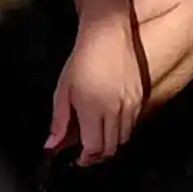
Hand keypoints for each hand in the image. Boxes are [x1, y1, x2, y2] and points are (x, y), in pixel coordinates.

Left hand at [47, 9, 148, 163]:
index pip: (94, 148)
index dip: (85, 158)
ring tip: (99, 137)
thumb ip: (59, 122)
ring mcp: (131, 103)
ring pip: (124, 138)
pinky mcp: (141, 96)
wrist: (108, 33)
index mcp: (93, 109)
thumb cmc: (82, 60)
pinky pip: (134, 123)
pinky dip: (123, 129)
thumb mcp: (63, 91)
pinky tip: (111, 122)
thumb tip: (51, 145)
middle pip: (111, 147)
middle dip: (98, 154)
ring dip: (111, 143)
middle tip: (87, 152)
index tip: (78, 158)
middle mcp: (115, 109)